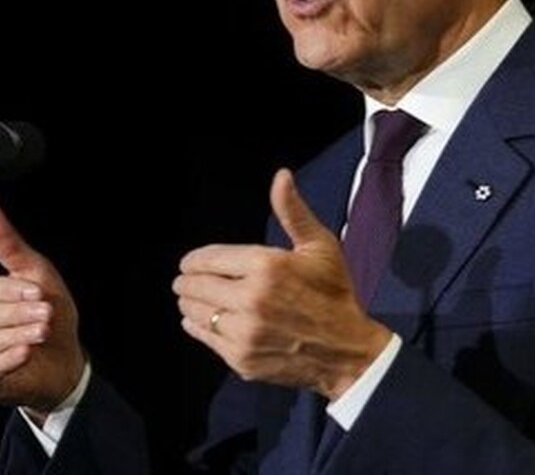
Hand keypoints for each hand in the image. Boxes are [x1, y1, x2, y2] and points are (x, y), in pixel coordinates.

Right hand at [0, 197, 85, 415]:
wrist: (63, 358)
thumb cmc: (46, 312)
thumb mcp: (35, 273)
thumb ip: (6, 242)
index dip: (6, 290)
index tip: (37, 291)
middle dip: (16, 313)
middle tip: (46, 313)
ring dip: (15, 335)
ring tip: (42, 332)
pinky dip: (5, 359)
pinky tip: (25, 351)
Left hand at [175, 168, 391, 399]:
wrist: (346, 349)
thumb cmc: (334, 293)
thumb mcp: (319, 246)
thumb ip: (292, 211)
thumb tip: (281, 176)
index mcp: (267, 266)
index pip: (207, 259)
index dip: (194, 260)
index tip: (190, 262)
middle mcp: (251, 299)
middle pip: (194, 286)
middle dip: (187, 281)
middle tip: (187, 280)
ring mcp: (244, 332)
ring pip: (194, 312)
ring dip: (189, 303)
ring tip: (194, 299)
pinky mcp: (241, 358)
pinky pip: (204, 337)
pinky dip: (197, 326)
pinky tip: (203, 321)